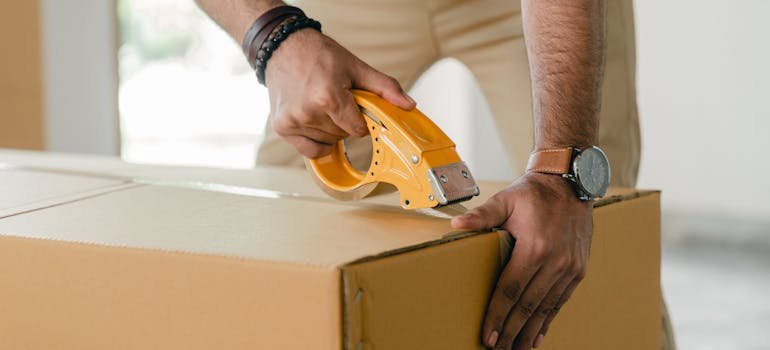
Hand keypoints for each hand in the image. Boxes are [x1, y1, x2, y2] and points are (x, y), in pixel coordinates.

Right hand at [264, 29, 415, 157]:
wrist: (283, 47)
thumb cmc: (318, 55)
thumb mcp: (356, 67)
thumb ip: (385, 88)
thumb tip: (408, 105)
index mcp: (328, 97)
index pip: (358, 130)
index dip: (362, 120)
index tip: (355, 106)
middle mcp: (308, 112)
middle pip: (342, 136)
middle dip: (345, 122)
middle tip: (337, 100)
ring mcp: (293, 121)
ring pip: (327, 142)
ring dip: (330, 130)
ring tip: (322, 105)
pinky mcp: (282, 127)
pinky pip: (309, 150)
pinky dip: (317, 141)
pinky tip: (316, 123)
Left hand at [451, 172, 592, 349]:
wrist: (571, 183)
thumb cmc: (534, 192)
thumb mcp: (506, 199)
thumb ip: (482, 215)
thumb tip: (457, 225)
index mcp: (534, 247)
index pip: (510, 290)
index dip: (497, 315)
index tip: (487, 335)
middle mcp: (555, 262)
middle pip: (528, 305)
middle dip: (511, 331)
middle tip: (497, 349)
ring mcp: (569, 268)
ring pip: (546, 308)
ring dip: (530, 331)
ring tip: (516, 349)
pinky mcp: (578, 270)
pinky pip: (561, 301)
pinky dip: (548, 319)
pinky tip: (538, 335)